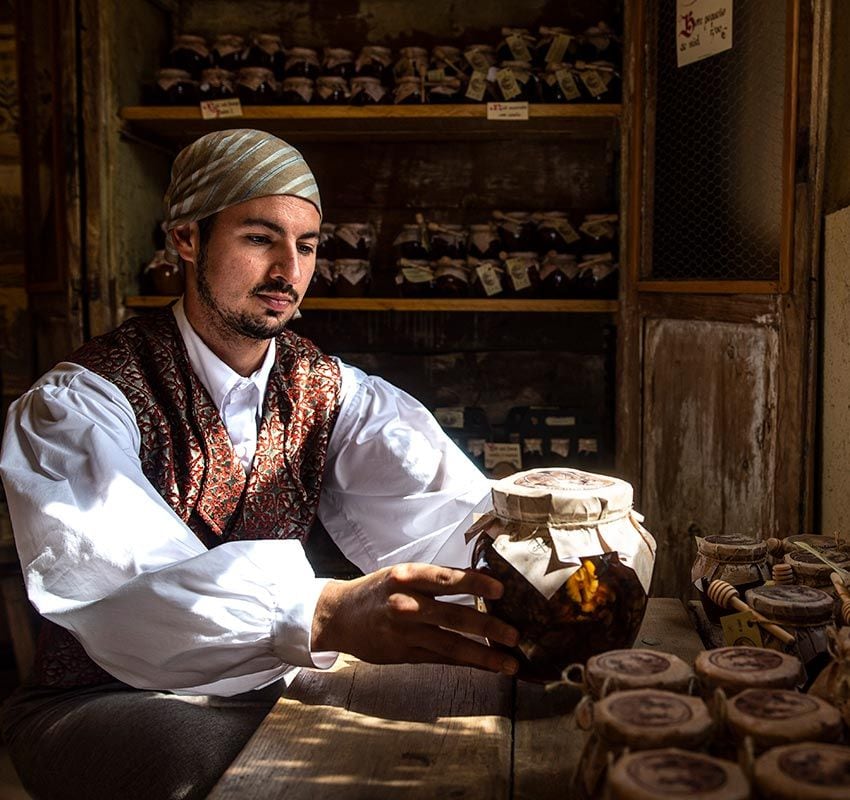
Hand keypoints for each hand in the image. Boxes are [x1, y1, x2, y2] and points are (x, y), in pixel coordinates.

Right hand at [311, 563, 519, 675]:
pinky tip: (486, 666)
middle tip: (515, 634)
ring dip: (484, 655)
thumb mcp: (402, 574)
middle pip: (454, 616)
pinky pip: (442, 659)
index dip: (475, 583)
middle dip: (489, 627)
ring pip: (451, 645)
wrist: (338, 616)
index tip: (501, 590)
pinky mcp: (405, 654)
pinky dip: (466, 662)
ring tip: (510, 663)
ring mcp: (405, 632)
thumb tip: (476, 579)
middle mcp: (406, 604)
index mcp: (407, 576)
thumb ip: (434, 579)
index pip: (446, 578)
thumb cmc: (376, 590)